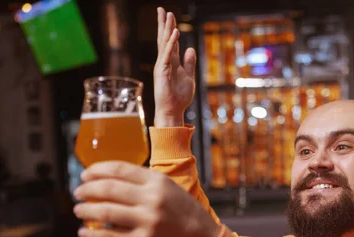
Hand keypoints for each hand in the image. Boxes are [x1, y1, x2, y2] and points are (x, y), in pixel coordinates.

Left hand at [72, 161, 220, 236]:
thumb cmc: (183, 212)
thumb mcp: (169, 188)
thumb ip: (143, 183)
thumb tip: (108, 181)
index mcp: (158, 181)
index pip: (120, 169)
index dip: (98, 170)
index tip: (86, 174)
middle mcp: (152, 199)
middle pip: (109, 188)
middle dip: (88, 189)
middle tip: (78, 192)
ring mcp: (147, 220)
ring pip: (106, 211)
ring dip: (87, 210)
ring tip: (78, 210)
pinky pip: (111, 236)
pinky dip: (93, 234)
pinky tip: (84, 232)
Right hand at [153, 7, 195, 126]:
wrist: (173, 110)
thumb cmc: (179, 97)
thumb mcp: (188, 77)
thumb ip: (189, 63)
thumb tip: (190, 49)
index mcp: (171, 62)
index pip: (170, 42)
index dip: (170, 28)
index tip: (169, 16)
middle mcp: (165, 61)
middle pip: (164, 39)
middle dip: (164, 24)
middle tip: (162, 9)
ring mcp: (162, 65)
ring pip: (164, 43)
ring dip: (166, 28)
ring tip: (168, 14)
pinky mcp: (162, 71)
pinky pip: (168, 54)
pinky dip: (171, 43)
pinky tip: (175, 32)